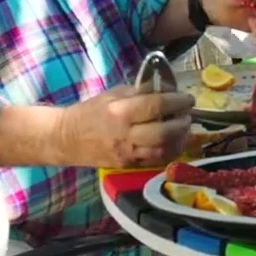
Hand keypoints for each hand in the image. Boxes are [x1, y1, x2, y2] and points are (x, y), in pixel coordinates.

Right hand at [54, 85, 193, 168]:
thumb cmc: (90, 112)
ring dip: (179, 138)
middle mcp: (125, 135)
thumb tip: (167, 89)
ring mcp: (127, 153)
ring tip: (184, 127)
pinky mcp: (128, 166)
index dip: (177, 102)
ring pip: (162, 150)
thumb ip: (140, 92)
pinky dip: (170, 152)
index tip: (188, 98)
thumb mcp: (113, 94)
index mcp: (120, 112)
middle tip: (188, 114)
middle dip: (182, 122)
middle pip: (163, 132)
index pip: (155, 106)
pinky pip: (156, 161)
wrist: (67, 139)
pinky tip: (175, 142)